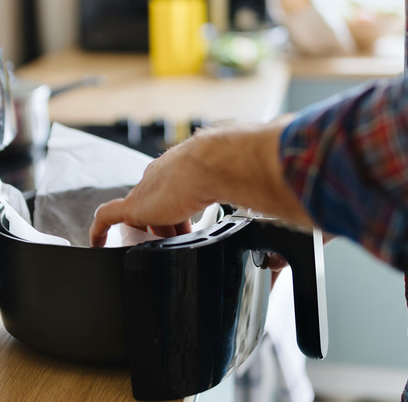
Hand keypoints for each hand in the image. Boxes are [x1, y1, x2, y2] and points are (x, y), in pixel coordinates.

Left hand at [89, 117, 313, 246]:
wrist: (227, 159)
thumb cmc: (249, 168)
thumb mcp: (264, 192)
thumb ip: (280, 208)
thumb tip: (311, 233)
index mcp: (194, 168)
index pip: (184, 191)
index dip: (187, 210)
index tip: (194, 226)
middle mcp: (168, 175)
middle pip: (160, 203)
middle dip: (168, 222)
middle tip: (176, 241)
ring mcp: (150, 189)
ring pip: (139, 213)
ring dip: (144, 230)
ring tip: (148, 248)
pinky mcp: (137, 204)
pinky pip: (108, 217)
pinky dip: (101, 229)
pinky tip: (96, 242)